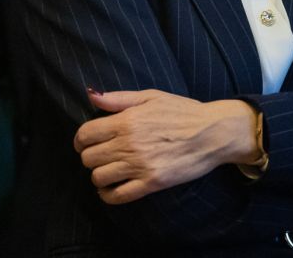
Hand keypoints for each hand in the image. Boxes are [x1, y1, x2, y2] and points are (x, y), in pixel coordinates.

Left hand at [73, 88, 260, 203]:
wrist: (212, 133)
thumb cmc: (182, 112)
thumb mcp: (150, 96)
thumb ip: (118, 98)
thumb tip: (91, 96)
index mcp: (126, 121)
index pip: (85, 135)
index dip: (80, 140)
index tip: (84, 143)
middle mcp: (129, 144)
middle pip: (89, 157)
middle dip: (89, 157)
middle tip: (98, 156)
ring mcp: (140, 166)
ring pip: (99, 177)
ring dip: (98, 175)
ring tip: (106, 171)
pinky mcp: (152, 183)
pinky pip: (119, 195)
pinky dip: (108, 195)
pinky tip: (109, 189)